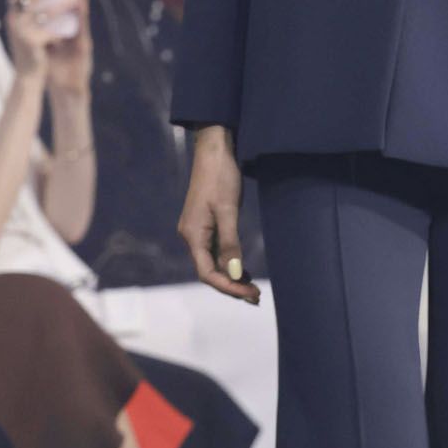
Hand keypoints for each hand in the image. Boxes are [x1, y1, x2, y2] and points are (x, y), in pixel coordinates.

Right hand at [3, 0, 76, 80]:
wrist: (28, 75)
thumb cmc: (33, 47)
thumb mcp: (30, 26)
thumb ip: (33, 10)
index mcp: (12, 14)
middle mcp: (13, 21)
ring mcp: (20, 32)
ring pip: (43, 13)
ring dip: (61, 4)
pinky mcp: (31, 44)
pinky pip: (51, 30)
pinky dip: (63, 24)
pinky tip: (76, 20)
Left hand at [45, 0, 92, 97]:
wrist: (65, 89)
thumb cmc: (55, 66)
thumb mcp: (47, 42)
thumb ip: (45, 27)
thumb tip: (33, 8)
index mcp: (63, 27)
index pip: (60, 3)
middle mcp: (73, 29)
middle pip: (72, 3)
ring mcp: (80, 37)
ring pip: (80, 12)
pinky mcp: (83, 47)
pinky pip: (82, 28)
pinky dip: (81, 14)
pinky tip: (78, 2)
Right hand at [177, 128, 260, 304]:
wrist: (215, 150)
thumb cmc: (221, 177)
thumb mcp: (228, 210)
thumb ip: (230, 243)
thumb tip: (233, 273)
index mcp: (192, 234)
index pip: (206, 272)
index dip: (227, 286)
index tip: (249, 293)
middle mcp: (192, 236)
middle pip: (209, 271)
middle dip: (230, 286)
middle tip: (256, 296)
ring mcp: (198, 230)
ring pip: (213, 262)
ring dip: (231, 276)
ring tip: (253, 289)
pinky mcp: (207, 224)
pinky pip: (216, 250)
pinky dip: (229, 262)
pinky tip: (243, 270)